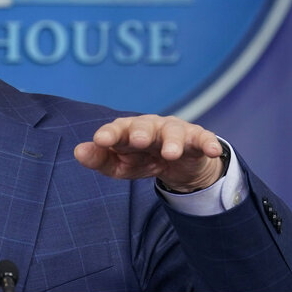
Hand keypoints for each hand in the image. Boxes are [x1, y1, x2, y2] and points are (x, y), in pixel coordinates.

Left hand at [74, 115, 224, 191]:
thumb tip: (78, 151)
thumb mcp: (120, 165)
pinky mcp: (197, 139)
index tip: (100, 140)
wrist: (179, 164)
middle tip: (137, 141)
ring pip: (174, 131)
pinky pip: (203, 139)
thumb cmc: (142, 159)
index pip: (117, 130)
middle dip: (141, 131)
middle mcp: (151, 127)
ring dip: (172, 141)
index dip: (109, 134)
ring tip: (170, 153)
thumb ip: (100, 159)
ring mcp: (175, 131)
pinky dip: (208, 142)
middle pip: (145, 125)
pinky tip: (212, 149)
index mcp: (129, 131)